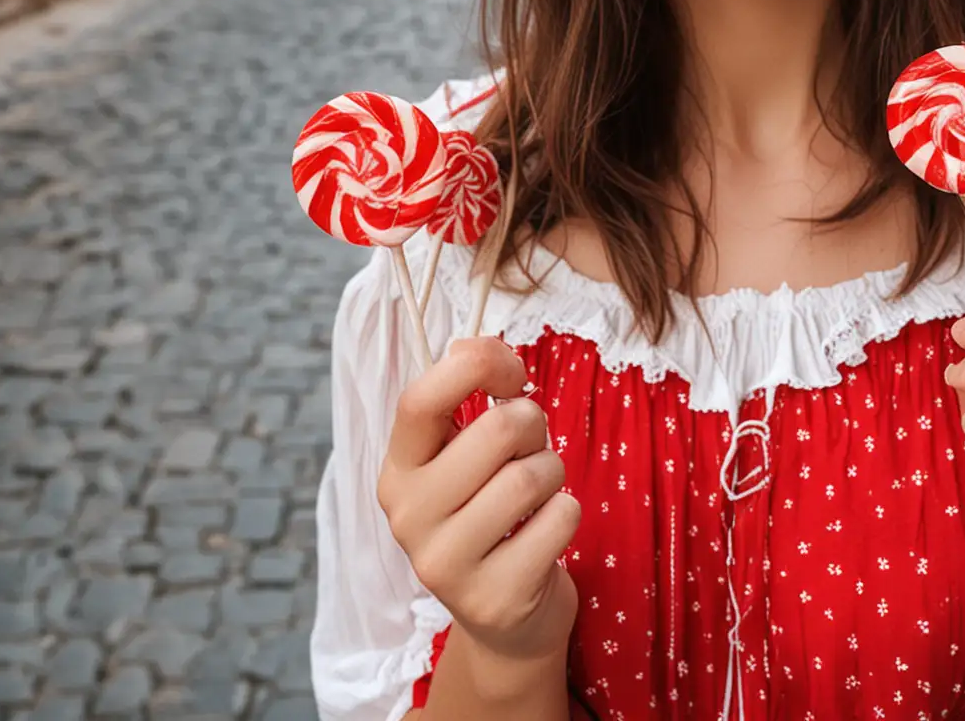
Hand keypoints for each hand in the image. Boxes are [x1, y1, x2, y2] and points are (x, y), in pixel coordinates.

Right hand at [378, 337, 581, 666]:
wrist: (505, 621)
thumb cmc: (491, 512)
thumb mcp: (465, 454)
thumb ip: (466, 396)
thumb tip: (476, 345)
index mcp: (398, 471)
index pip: (419, 399)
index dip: (477, 365)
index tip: (510, 373)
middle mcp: (408, 517)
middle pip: (496, 430)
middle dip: (532, 425)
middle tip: (530, 448)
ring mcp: (445, 564)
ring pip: (531, 475)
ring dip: (552, 472)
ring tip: (538, 493)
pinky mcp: (493, 598)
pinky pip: (559, 518)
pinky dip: (567, 513)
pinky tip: (545, 533)